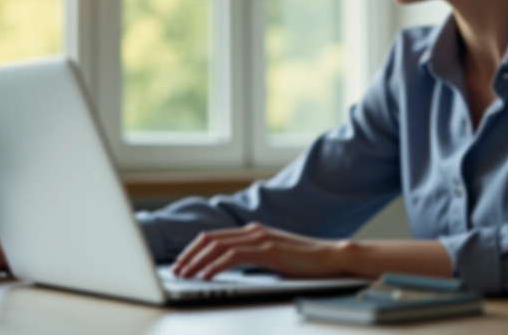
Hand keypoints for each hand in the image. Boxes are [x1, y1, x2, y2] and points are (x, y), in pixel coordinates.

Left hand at [171, 222, 351, 280]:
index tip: (182, 263)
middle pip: (210, 239)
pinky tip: (206, 276)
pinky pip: (233, 256)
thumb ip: (253, 260)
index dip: (194, 250)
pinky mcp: (267, 250)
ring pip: (218, 246)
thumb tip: (230, 273)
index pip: (215, 237)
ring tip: (185, 275)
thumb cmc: (306, 264)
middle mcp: (254, 231)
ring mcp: (261, 238)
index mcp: (253, 232)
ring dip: (197, 262)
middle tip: (176, 270)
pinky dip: (215, 266)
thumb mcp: (273, 260)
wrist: (332, 258)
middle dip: (189, 255)